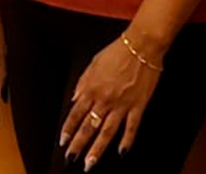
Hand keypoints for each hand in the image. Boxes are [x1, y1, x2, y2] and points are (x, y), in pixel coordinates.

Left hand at [59, 36, 161, 169]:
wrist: (143, 43)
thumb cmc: (119, 50)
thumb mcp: (94, 62)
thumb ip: (83, 81)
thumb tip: (74, 98)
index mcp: (92, 88)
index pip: (75, 114)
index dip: (68, 129)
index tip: (63, 141)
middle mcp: (105, 99)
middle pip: (88, 127)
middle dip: (78, 145)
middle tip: (71, 158)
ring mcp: (122, 104)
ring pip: (106, 132)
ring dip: (97, 149)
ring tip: (89, 164)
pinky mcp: (138, 104)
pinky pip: (132, 126)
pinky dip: (127, 140)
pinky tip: (122, 151)